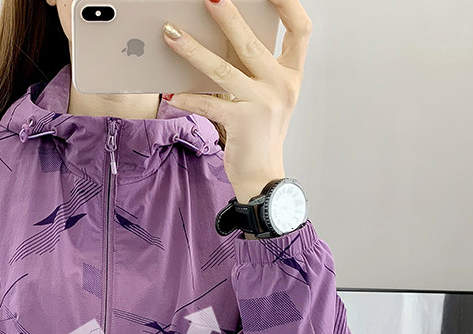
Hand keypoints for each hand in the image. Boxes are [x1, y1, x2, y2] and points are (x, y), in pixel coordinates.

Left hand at [162, 0, 311, 202]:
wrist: (262, 176)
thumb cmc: (260, 134)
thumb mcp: (268, 98)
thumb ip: (256, 70)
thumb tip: (223, 39)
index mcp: (292, 75)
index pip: (300, 28)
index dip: (288, 3)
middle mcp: (281, 86)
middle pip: (251, 43)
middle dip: (228, 17)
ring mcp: (264, 104)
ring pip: (222, 70)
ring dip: (193, 50)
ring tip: (172, 35)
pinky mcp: (243, 123)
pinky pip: (210, 103)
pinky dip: (188, 99)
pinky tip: (172, 95)